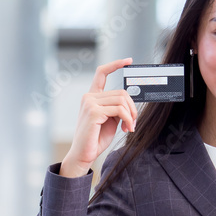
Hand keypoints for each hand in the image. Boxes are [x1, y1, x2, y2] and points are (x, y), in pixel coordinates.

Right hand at [59, 58, 137, 177]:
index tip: (128, 60)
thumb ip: (116, 108)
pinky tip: (127, 129)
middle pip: (121, 92)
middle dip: (132, 107)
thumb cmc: (95, 139)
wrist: (83, 155)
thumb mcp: (110, 120)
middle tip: (133, 122)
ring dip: (131, 115)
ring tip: (129, 127)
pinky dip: (128, 119)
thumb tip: (129, 103)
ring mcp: (90, 103)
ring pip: (122, 100)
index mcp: (91, 97)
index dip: (115, 64)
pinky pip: (119, 110)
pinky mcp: (93, 112)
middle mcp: (89, 97)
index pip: (101, 73)